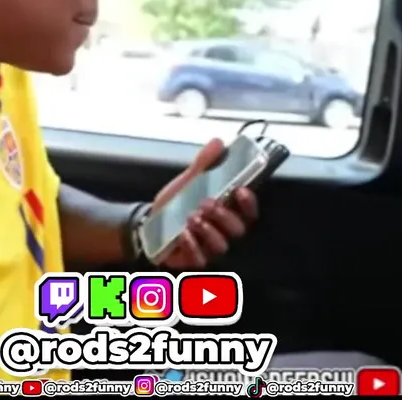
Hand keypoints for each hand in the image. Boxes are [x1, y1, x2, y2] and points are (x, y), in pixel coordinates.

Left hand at [150, 138, 259, 268]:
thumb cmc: (178, 202)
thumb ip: (204, 163)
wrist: (151, 222)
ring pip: (221, 245)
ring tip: (192, 217)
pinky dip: (192, 246)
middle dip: (224, 216)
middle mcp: (223, 231)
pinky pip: (200, 259)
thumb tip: (218, 142)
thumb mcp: (189, 180)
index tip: (240, 190)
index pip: (249, 211)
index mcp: (228, 211)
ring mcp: (210, 248)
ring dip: (208, 230)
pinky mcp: (194, 259)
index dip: (249, 203)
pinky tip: (183, 234)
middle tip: (207, 203)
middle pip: (238, 229)